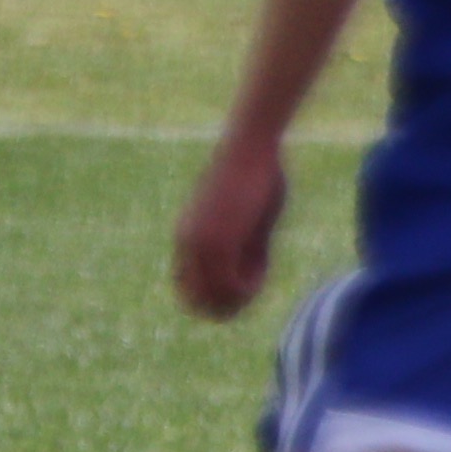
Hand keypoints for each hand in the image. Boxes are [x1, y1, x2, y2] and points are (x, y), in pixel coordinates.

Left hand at [173, 127, 290, 318]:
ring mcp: (200, 246)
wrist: (250, 147)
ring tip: (262, 272)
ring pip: (215, 299)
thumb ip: (245, 247)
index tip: (246, 279)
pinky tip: (265, 267)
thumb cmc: (256, 174)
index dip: (218, 296)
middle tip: (256, 284)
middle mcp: (186, 246)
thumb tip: (254, 273)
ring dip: (242, 297)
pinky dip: (250, 289)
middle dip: (228, 304)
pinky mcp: (218, 243)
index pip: (188, 291)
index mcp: (187, 239)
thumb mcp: (249, 217)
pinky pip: (231, 287)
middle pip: (196, 303)